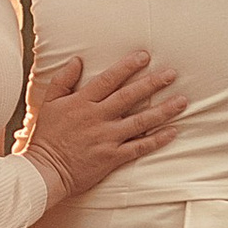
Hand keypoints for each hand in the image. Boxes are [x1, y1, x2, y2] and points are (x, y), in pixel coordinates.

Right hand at [22, 49, 186, 202]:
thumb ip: (63, 80)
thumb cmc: (46, 136)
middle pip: (129, 97)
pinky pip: (139, 147)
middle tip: (172, 73)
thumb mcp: (49, 103)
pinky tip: (173, 131)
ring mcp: (107, 138)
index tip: (144, 56)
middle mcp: (97, 118)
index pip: (109, 80)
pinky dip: (157, 139)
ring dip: (163, 110)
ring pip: (140, 121)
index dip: (127, 67)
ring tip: (182, 101)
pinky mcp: (112, 157)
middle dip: (152, 83)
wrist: (45, 171)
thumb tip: (77, 60)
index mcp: (82, 103)